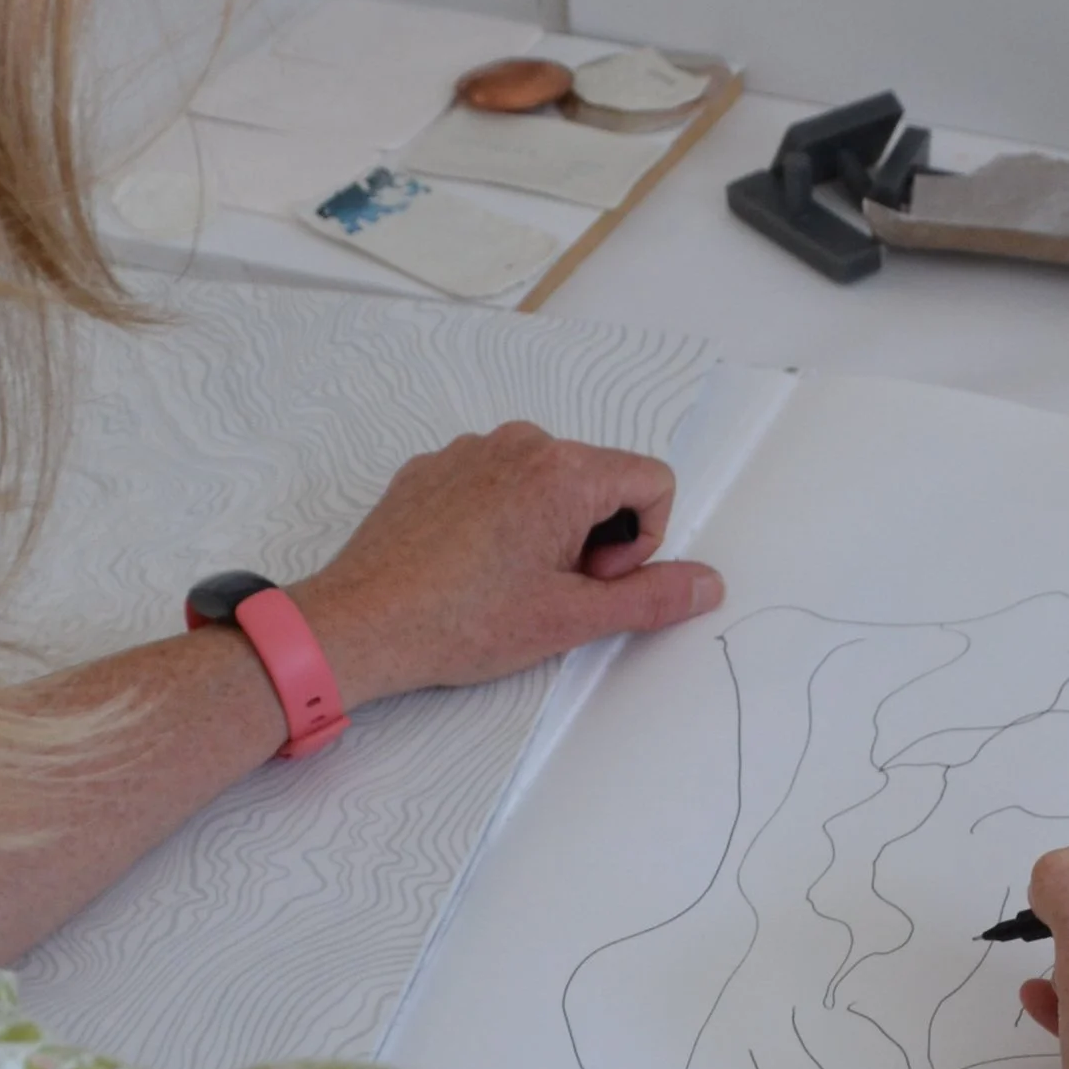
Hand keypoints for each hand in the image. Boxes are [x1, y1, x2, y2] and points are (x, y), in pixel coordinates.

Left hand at [293, 423, 722, 703]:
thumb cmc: (459, 623)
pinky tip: (470, 568)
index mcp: (564, 471)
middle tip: (550, 588)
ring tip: (506, 582)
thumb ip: (652, 597)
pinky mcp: (434, 467)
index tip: (594, 578)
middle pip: (600, 480)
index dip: (641, 541)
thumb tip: (707, 584)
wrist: (360, 624)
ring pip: (547, 482)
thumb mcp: (571, 619)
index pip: (653, 481)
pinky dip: (501, 520)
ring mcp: (471, 450)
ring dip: (548, 528)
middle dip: (594, 535)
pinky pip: (497, 482)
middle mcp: (521, 443)